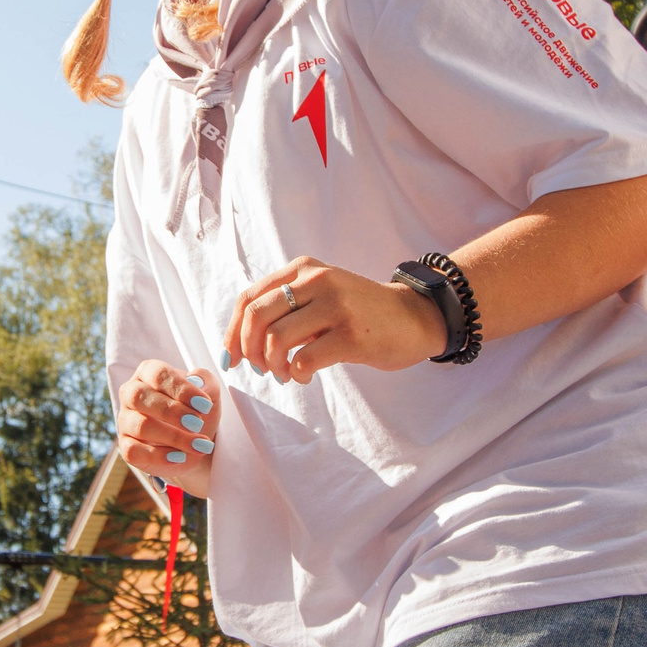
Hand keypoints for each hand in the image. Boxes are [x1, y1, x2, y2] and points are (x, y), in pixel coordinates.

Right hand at [118, 361, 220, 498]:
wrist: (196, 444)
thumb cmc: (198, 412)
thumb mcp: (209, 394)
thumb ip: (207, 383)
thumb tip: (197, 381)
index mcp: (148, 373)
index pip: (157, 374)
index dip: (181, 388)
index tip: (205, 405)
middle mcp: (131, 394)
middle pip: (140, 397)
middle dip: (172, 411)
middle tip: (198, 424)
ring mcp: (125, 421)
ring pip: (140, 426)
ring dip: (173, 436)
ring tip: (200, 445)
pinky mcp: (126, 446)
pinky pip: (134, 451)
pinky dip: (159, 456)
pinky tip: (181, 457)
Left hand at [225, 258, 445, 380]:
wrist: (413, 317)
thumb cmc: (360, 311)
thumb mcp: (321, 293)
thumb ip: (286, 306)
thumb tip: (239, 341)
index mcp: (303, 269)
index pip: (249, 298)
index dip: (232, 331)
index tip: (232, 356)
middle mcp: (316, 282)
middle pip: (256, 316)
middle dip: (247, 349)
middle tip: (260, 368)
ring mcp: (335, 307)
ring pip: (275, 339)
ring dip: (272, 365)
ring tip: (284, 373)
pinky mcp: (350, 336)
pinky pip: (303, 360)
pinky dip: (295, 375)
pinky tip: (304, 376)